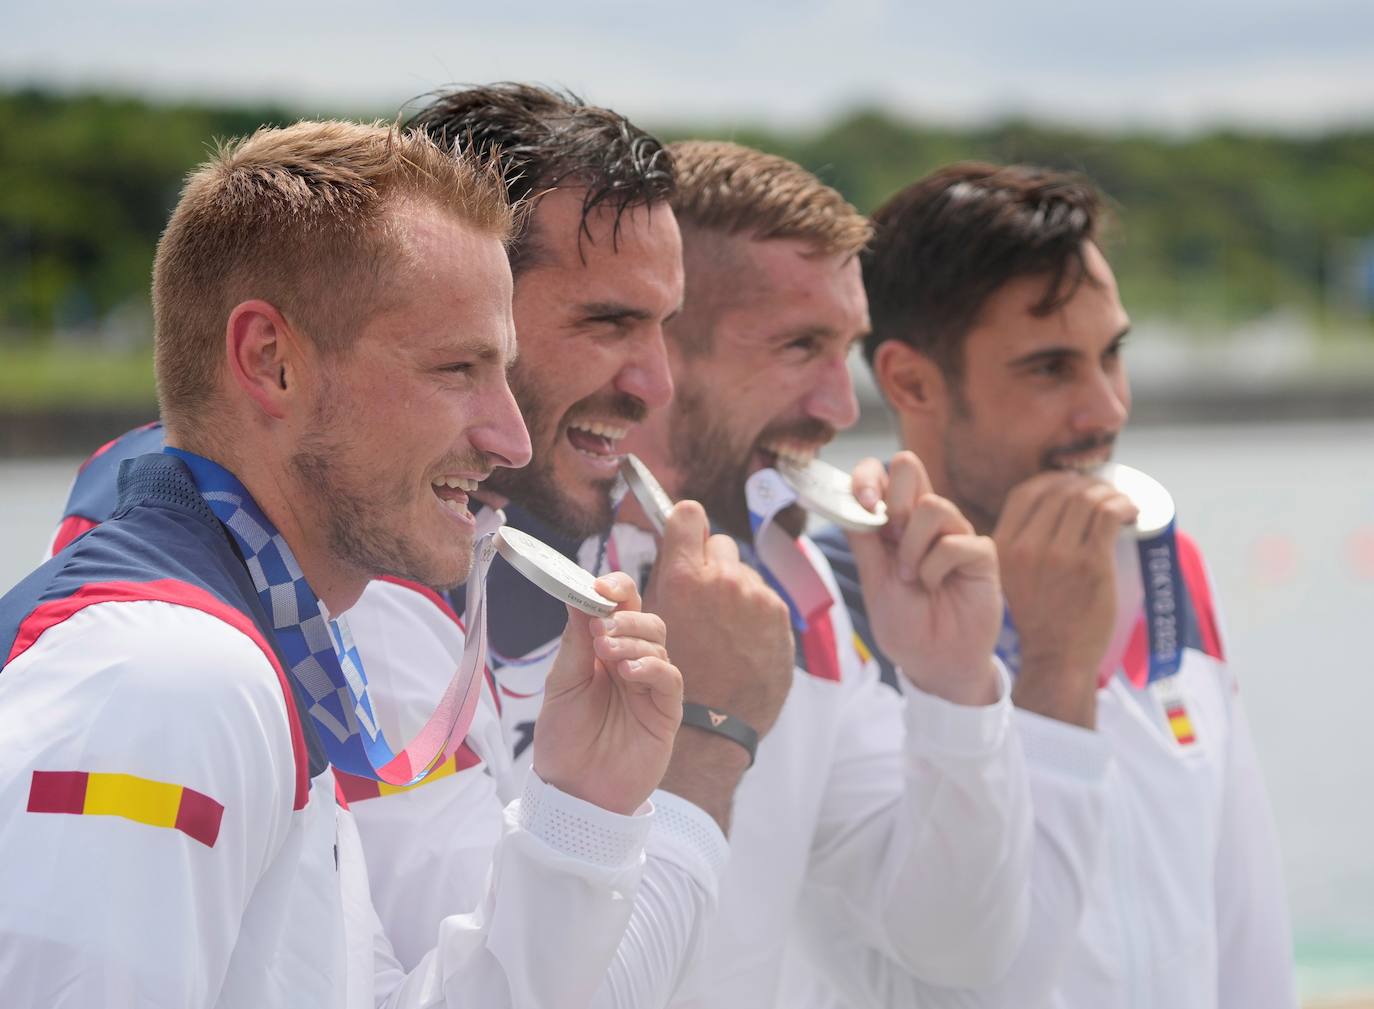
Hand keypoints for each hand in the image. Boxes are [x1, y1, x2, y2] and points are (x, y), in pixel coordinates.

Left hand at [533, 573, 681, 815]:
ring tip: (606, 653)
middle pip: (646, 619)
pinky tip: (629, 673)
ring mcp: (650, 687)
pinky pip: (670, 679)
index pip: (621, 606)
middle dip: (624, 616)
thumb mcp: (561, 684)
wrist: (573, 793)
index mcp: (603, 650)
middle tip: (599, 628)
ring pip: (659, 644)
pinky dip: (651, 668)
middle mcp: (631, 663)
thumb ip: (575, 641)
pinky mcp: (666, 712)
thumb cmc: (564, 740)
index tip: (598, 586)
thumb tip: (577, 593)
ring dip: (632, 641)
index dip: (615, 589)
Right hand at [645, 500, 793, 830]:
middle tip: (700, 596)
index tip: (682, 537)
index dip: (684, 525)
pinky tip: (741, 643)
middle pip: (719, 544)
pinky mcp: (781, 617)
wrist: (711, 729)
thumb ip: (664, 581)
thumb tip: (671, 547)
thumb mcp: (648, 624)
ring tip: (722, 629)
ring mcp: (757, 598)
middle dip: (709, 564)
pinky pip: (764, 600)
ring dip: (733, 592)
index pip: (688, 515)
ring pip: (743, 574)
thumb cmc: (671, 680)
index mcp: (684, 576)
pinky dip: (754, 615)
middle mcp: (724, 579)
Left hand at [848, 452, 1001, 705]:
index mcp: (893, 522)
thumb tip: (848, 503)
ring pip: (933, 505)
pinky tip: (936, 586)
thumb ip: (864, 542)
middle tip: (893, 539)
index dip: (866, 477)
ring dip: (913, 547)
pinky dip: (937, 567)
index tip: (864, 505)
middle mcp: (923, 520)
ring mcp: (954, 532)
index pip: (879, 473)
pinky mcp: (980, 553)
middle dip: (894, 500)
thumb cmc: (905, 624)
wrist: (935, 662)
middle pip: (908, 466)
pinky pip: (957, 542)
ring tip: (913, 578)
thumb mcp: (874, 582)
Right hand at [994, 470, 1138, 726]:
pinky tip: (1131, 511)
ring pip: (1086, 499)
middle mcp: (1027, 546)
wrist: (1057, 658)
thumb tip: (1050, 510)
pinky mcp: (1090, 564)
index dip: (1053, 480)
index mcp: (1003, 546)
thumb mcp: (1011, 577)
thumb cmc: (1040, 619)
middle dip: (1087, 485)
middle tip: (1104, 494)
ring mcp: (1059, 554)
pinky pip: (1108, 516)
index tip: (1072, 485)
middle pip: (1060, 491)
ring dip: (1108, 493)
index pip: (1026, 492)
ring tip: (1120, 502)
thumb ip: (1020, 545)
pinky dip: (1122, 506)